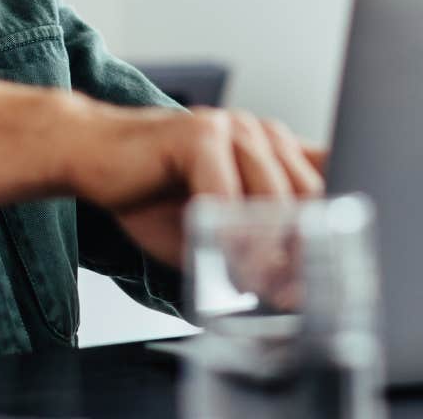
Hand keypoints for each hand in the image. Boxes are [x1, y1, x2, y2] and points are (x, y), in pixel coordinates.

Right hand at [62, 104, 326, 265]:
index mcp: (274, 149)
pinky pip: (226, 193)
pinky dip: (227, 234)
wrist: (91, 155)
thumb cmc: (151, 192)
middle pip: (307, 196)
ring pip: (272, 197)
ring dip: (266, 250)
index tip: (326, 275)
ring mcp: (233, 127)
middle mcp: (261, 133)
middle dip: (302, 250)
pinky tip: (220, 258)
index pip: (327, 184)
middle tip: (290, 295)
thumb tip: (292, 289)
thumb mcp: (215, 226)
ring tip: (256, 286)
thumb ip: (253, 245)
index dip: (331, 230)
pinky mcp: (199, 133)